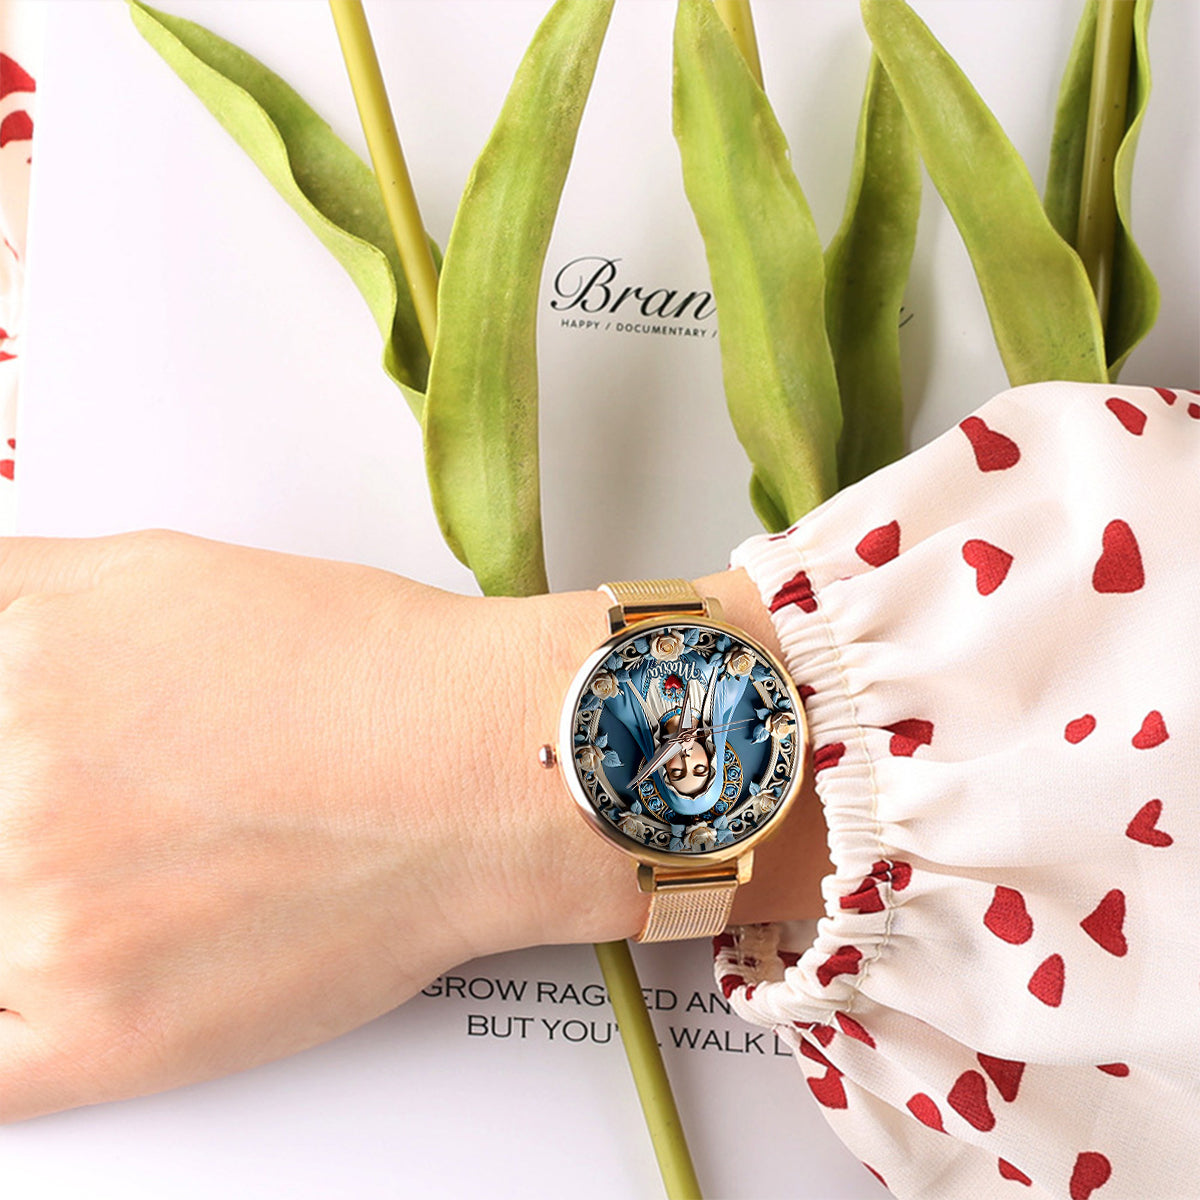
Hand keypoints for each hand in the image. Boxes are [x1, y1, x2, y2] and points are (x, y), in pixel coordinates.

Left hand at [0, 534, 828, 1121]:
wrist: (491, 771)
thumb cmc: (374, 673)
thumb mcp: (157, 575)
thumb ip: (21, 601)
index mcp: (20, 657)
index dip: (5, 754)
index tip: (26, 766)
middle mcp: (10, 786)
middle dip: (42, 810)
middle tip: (126, 814)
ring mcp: (43, 917)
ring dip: (41, 903)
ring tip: (149, 874)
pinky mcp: (98, 1033)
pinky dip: (22, 1022)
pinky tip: (77, 974)